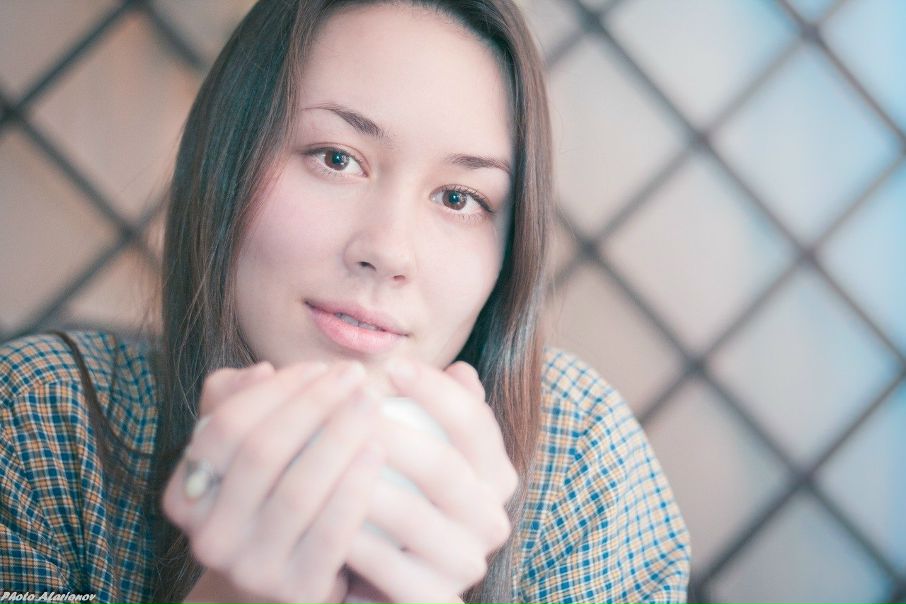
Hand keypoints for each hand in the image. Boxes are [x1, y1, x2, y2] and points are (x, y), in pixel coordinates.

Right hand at [163, 360, 385, 603]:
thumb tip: (262, 371)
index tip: (319, 366)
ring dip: (339, 436)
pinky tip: (378, 450)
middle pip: (262, 453)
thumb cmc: (266, 501)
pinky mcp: (297, 590)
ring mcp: (251, 568)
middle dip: (313, 404)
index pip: (225, 426)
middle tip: (354, 375)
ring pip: (297, 490)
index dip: (275, 391)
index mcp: (186, 496)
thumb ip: (236, 404)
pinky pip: (331, 532)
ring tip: (371, 403)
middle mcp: (210, 536)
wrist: (279, 589)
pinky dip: (355, 485)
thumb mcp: (240, 456)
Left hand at [343, 359, 518, 603]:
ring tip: (319, 452)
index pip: (476, 423)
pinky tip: (313, 511)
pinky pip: (387, 566)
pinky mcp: (433, 600)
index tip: (392, 366)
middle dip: (391, 430)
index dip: (437, 391)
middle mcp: (491, 521)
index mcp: (496, 477)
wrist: (386, 580)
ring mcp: (465, 564)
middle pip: (443, 466)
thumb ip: (445, 413)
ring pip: (411, 515)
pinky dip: (350, 537)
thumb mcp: (426, 452)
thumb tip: (461, 370)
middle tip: (346, 407)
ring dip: (359, 480)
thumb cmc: (403, 498)